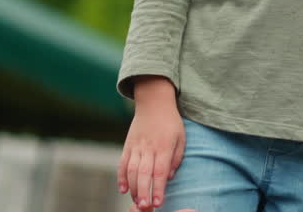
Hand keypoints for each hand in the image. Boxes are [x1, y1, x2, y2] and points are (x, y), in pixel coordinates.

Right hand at [118, 77, 186, 210]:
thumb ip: (176, 158)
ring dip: (133, 188)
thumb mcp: (181, 138)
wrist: (154, 102)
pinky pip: (122, 163)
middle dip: (143, 192)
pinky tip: (123, 189)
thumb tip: (169, 177)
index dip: (158, 188)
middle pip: (144, 173)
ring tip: (136, 202)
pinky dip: (121, 177)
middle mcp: (148, 147)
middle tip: (144, 208)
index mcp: (164, 146)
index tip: (158, 203)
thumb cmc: (171, 122)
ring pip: (132, 170)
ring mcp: (136, 146)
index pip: (160, 171)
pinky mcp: (127, 145)